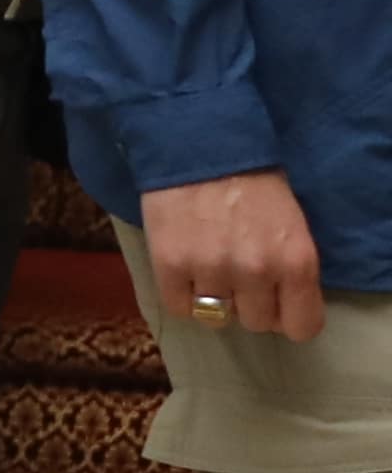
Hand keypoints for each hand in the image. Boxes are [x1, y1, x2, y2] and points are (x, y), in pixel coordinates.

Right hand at [151, 172, 336, 344]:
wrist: (201, 146)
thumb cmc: (254, 182)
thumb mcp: (292, 225)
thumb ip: (290, 268)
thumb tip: (281, 307)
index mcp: (296, 260)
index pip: (303, 326)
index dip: (289, 318)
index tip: (277, 305)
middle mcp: (257, 271)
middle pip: (257, 323)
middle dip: (249, 304)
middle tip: (238, 277)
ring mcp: (211, 270)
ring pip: (217, 318)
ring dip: (214, 300)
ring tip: (208, 272)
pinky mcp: (170, 266)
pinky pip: (179, 308)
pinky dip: (181, 295)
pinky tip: (184, 271)